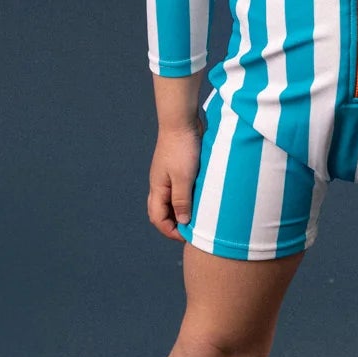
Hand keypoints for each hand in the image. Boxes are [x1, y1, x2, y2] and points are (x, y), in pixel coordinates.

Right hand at [147, 123, 203, 239]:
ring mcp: (168, 177)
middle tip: (191, 231)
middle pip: (160, 213)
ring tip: (197, 218)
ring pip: (170, 202)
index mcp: (157, 188)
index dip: (171, 231)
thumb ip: (182, 201)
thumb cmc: (182, 148)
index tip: (188, 235)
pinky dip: (186, 200)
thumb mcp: (183, 178)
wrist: (182, 121)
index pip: (157, 218)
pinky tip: (199, 201)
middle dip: (173, 225)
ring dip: (181, 212)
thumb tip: (183, 222)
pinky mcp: (178, 170)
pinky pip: (179, 191)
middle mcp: (160, 185)